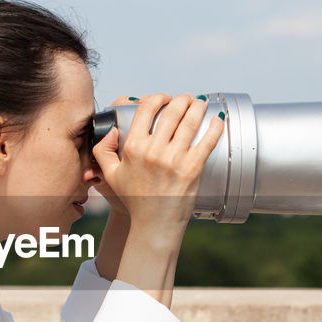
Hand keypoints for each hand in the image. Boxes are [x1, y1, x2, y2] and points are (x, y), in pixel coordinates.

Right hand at [91, 93, 224, 239]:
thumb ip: (103, 151)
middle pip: (172, 111)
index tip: (164, 98)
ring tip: (201, 104)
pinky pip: (207, 141)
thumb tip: (111, 130)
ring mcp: (174, 160)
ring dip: (198, 107)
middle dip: (182, 99)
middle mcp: (154, 151)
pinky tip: (218, 119)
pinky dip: (214, 127)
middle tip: (187, 99)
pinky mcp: (193, 169)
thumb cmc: (134, 200)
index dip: (157, 97)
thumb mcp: (110, 175)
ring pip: (190, 122)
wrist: (154, 224)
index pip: (146, 109)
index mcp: (134, 148)